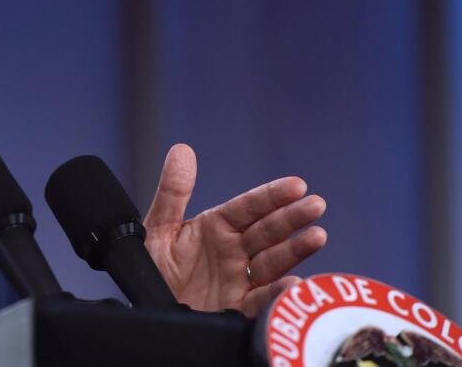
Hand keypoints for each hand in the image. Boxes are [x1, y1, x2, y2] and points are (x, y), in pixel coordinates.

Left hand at [143, 143, 327, 316]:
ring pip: (273, 262)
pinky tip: (292, 284)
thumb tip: (182, 150)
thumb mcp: (158, 229)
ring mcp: (239, 281)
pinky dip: (277, 294)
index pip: (249, 207)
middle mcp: (233, 252)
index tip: (297, 185)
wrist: (144, 310)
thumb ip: (172, 193)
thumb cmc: (151, 269)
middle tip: (316, 205)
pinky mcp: (237, 310)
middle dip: (292, 218)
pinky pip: (261, 301)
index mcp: (217, 227)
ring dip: (295, 249)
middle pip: (268, 231)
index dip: (272, 196)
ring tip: (317, 236)